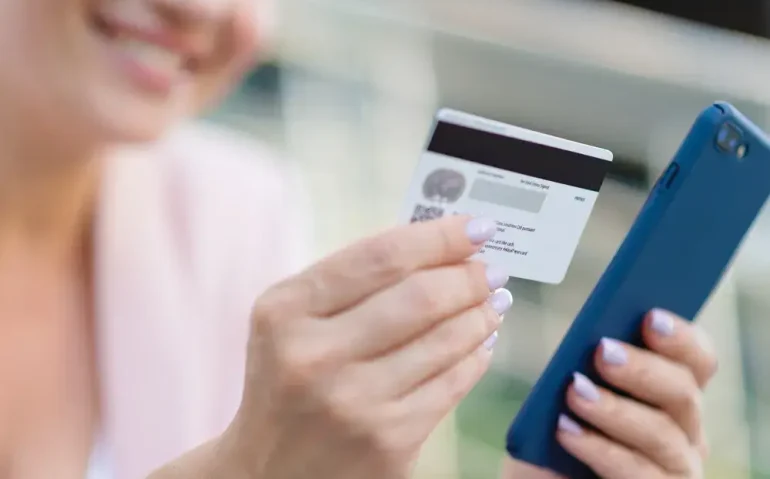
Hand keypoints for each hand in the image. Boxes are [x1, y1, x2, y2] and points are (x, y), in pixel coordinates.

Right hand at [224, 216, 511, 478]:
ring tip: (492, 301)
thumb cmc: (286, 381)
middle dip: (470, 277)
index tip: (478, 228)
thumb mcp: (291, 321)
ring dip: (481, 314)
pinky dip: (475, 356)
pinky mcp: (388, 440)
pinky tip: (480, 342)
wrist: (269, 471)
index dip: (440, 237)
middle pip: (421, 296)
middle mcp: (315, 354)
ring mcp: (354, 402)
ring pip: (445, 340)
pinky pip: (453, 385)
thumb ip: (350, 282)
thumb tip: (439, 250)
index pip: (380, 256)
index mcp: (286, 310)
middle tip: (490, 270)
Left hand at [502, 310, 716, 478]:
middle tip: (603, 350)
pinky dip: (600, 448)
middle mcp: (685, 431)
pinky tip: (566, 429)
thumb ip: (583, 362)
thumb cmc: (557, 434)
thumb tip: (593, 331)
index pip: (697, 360)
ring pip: (661, 435)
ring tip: (574, 391)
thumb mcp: (565, 392)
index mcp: (672, 393)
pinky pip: (637, 473)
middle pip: (683, 394)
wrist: (545, 478)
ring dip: (616, 409)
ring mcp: (674, 469)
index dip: (680, 337)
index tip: (650, 316)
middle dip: (643, 368)